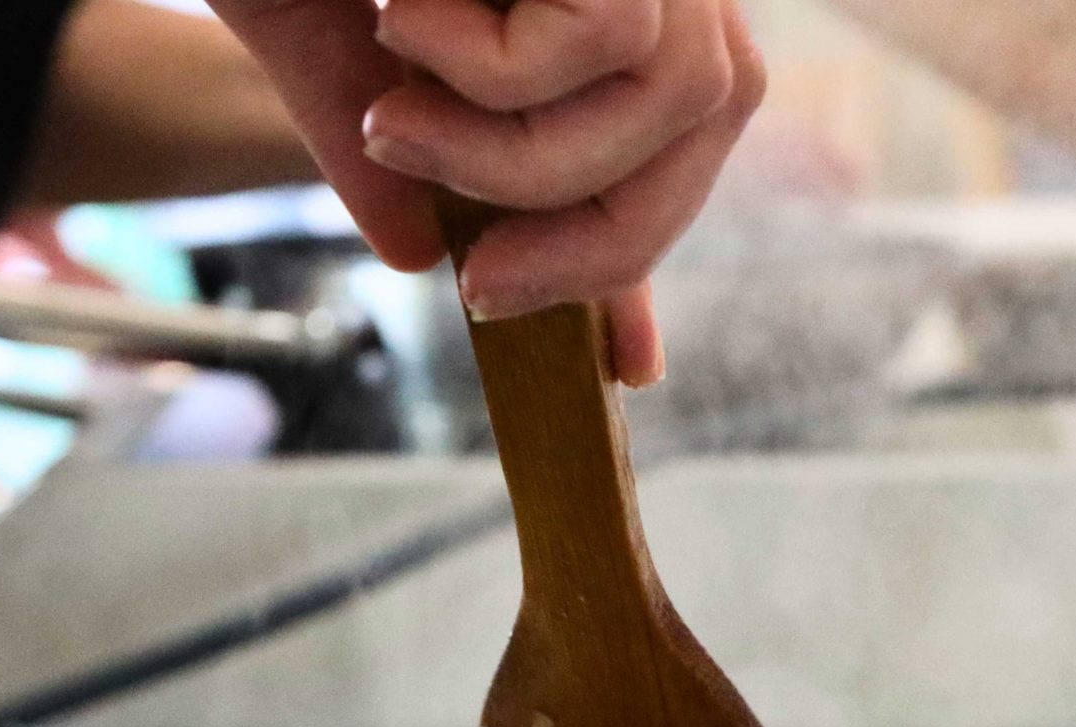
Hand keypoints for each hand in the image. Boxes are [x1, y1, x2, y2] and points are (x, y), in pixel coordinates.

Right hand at [210, 0, 766, 385]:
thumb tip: (438, 264)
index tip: (570, 345)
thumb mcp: (367, 77)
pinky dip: (495, 68)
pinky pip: (610, 38)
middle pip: (707, 119)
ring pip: (674, 93)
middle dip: (592, 243)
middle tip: (477, 282)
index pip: (687, 136)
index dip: (632, 249)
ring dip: (516, 158)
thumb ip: (424, 166)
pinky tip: (406, 9)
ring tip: (398, 118)